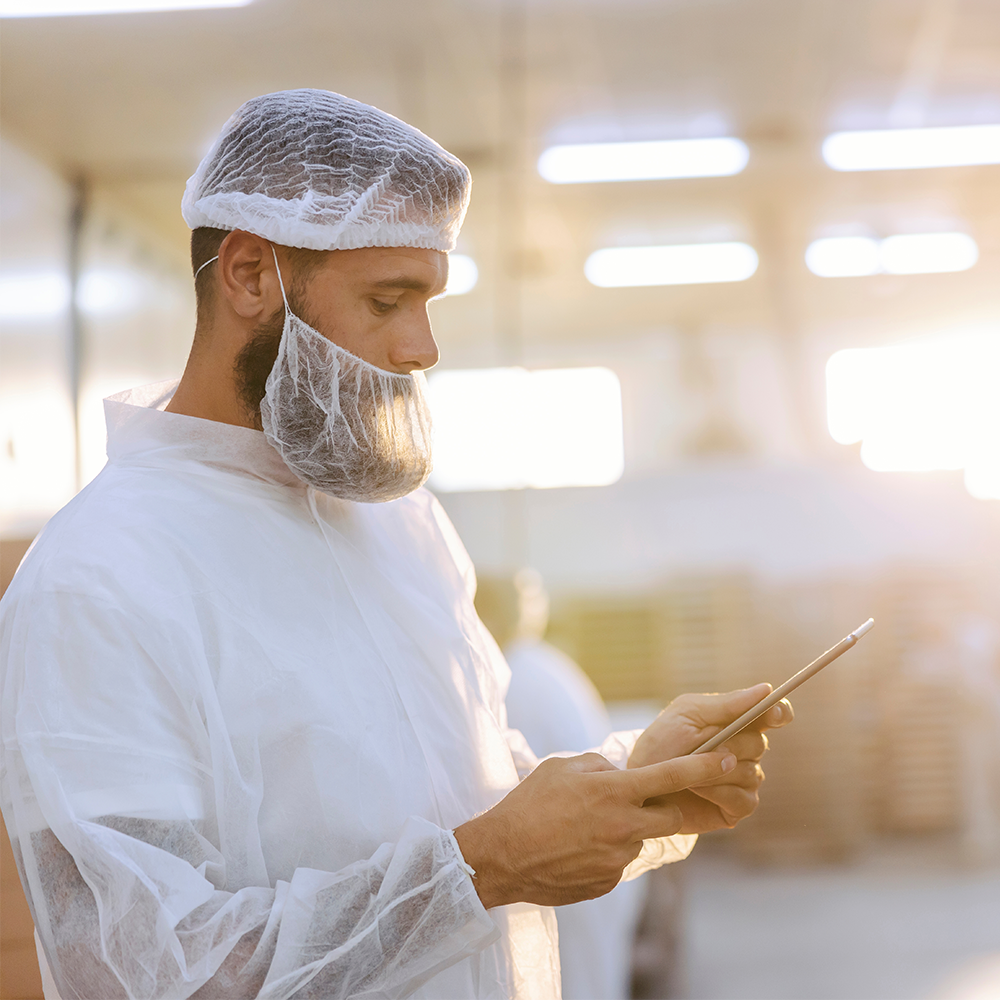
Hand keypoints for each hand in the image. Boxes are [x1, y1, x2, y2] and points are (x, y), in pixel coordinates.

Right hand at [454, 749, 736, 908]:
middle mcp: (625, 825)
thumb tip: (621, 772)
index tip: (729, 756)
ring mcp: (619, 857)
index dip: (705, 764)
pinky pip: (621, 860)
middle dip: (669, 804)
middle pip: (672, 814)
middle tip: (645, 797)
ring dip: (629, 828)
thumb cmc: (530, 804)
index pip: (672, 774)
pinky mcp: (609, 881)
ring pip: (643, 837)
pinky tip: (578, 847)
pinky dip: (608, 850)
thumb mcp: (564, 767)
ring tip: (587, 825)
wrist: (503, 856)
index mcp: (615, 791)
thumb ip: (601, 766)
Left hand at [628, 685, 793, 833]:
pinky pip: (744, 799)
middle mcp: (746, 750)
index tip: (774, 714)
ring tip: (688, 770)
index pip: (773, 714)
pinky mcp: (738, 806)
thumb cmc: (661, 744)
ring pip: (750, 772)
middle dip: (728, 744)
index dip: (779, 713)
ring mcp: (744, 778)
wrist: (641, 784)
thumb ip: (725, 704)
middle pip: (758, 743)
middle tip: (700, 747)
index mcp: (736, 721)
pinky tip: (697, 787)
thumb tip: (765, 690)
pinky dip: (718, 792)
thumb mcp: (686, 715)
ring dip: (715, 770)